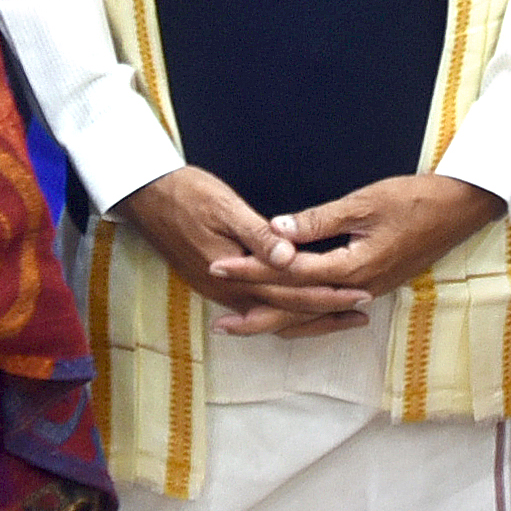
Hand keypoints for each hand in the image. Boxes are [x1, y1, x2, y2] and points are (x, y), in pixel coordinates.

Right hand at [117, 166, 368, 335]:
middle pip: (287, 312)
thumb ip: (258, 236)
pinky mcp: (217, 287)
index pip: (292, 292)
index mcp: (236, 274)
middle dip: (327, 313)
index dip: (329, 295)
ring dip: (309, 317)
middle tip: (364, 309)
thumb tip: (290, 258)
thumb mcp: (224, 207)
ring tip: (344, 316)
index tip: (361, 294)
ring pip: (274, 315)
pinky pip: (259, 308)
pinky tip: (301, 308)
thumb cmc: (187, 194)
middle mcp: (229, 293)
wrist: (146, 196)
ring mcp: (222, 293)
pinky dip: (285, 311)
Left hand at [205, 172, 505, 337]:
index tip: (220, 267)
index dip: (252, 270)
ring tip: (244, 326)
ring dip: (278, 320)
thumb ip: (317, 221)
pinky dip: (306, 316)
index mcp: (352, 267)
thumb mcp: (364, 203)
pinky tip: (291, 318)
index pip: (290, 273)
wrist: (461, 209)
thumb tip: (275, 230)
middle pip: (298, 308)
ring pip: (313, 314)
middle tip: (219, 321)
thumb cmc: (415, 199)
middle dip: (257, 311)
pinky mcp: (374, 286)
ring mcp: (369, 291)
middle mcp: (359, 288)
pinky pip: (330, 310)